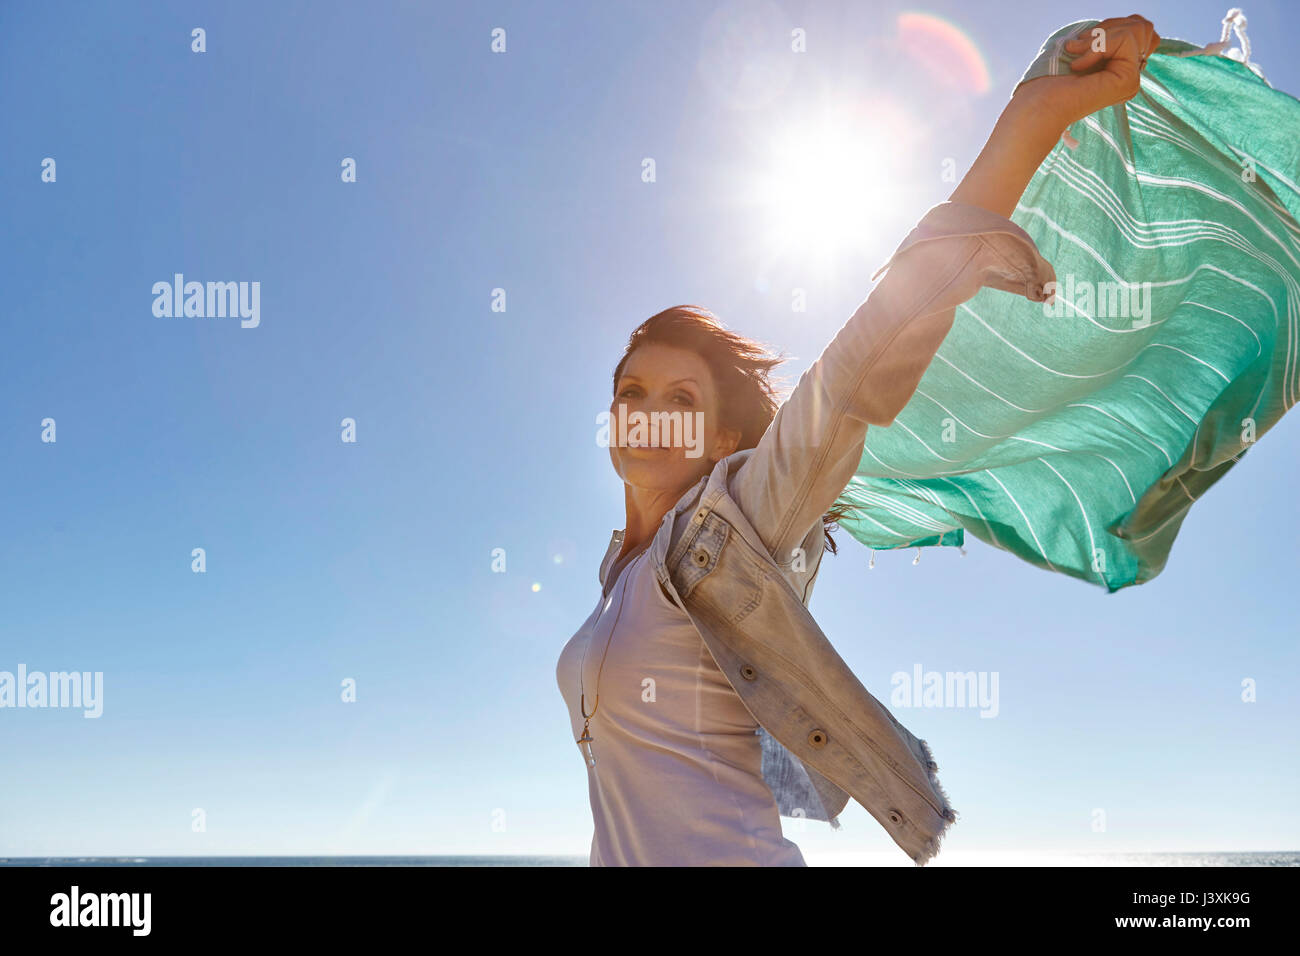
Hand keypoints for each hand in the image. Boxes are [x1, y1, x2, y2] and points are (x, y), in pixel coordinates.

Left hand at [1017, 15, 1160, 129]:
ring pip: (1137, 29)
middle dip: (1106, 28)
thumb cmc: (1051, 75)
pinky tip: (1078, 66)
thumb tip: (1139, 23)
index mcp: (1120, 66)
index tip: (1085, 43)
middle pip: (1142, 26)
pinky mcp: (1129, 80)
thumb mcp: (1087, 44)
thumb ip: (1114, 34)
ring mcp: (1131, 79)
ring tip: (1075, 55)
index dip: (1116, 27)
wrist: (1039, 103)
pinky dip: (1097, 46)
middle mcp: (1129, 74)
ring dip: (1099, 37)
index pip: (1142, 29)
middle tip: (1077, 47)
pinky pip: (1125, 40)